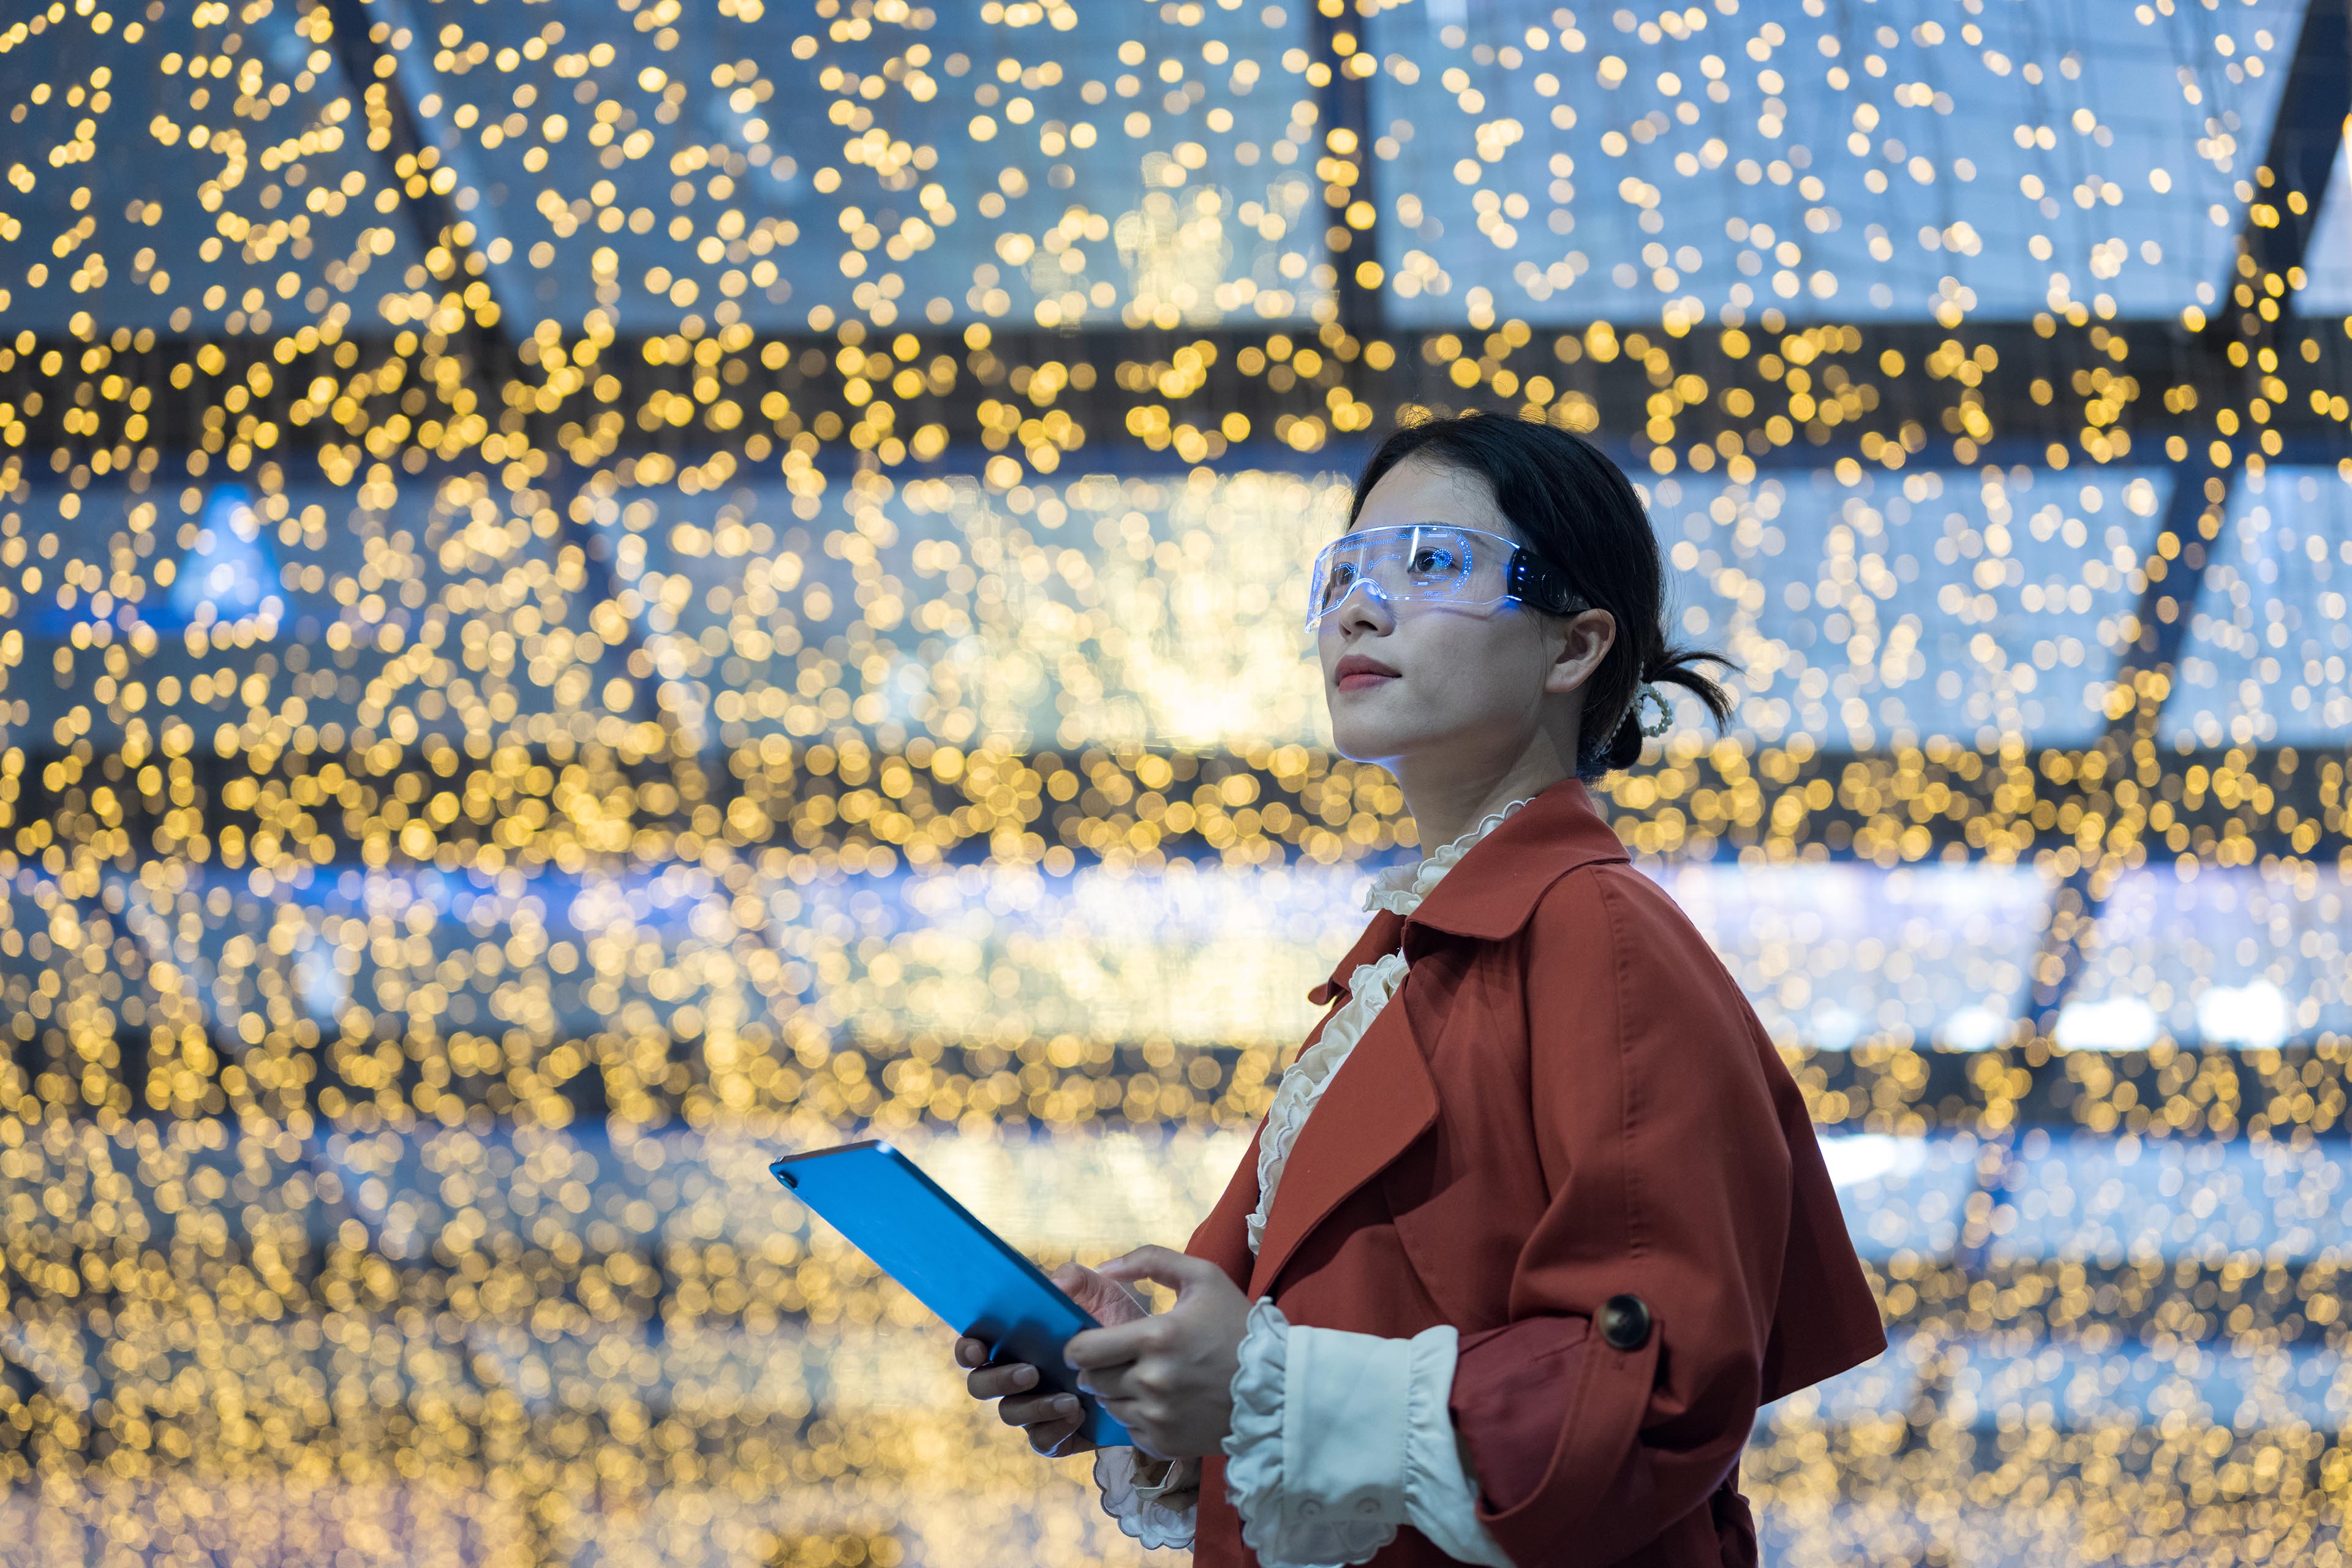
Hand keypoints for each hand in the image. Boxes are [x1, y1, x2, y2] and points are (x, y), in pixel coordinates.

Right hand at [955, 1260, 1147, 1457]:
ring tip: (1067, 1398)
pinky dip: (1055, 1428)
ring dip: (1034, 1406)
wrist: (1155, 1365)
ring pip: (1010, 1414)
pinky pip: (1041, 1440)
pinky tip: (1077, 1413)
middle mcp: (1015, 1376)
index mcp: (1016, 1340)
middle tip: (1030, 1371)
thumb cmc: (1118, 1325)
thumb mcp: (1103, 1294)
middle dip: (998, 1380)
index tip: (978, 1346)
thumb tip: (1053, 1284)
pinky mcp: (1056, 1434)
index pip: (974, 1345)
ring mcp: (1033, 1407)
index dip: (967, 1348)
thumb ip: (1076, 1280)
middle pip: (980, 1384)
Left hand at [1063, 1245, 1250, 1459]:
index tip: (1092, 1342)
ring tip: (1148, 1379)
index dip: (1080, 1345)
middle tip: (1123, 1359)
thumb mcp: (1203, 1276)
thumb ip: (1150, 1260)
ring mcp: (1157, 1418)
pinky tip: (1164, 1403)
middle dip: (1099, 1367)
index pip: (1082, 1350)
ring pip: (1108, 1405)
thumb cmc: (1237, 1325)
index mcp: (1155, 1338)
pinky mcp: (1164, 1444)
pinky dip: (1139, 1417)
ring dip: (1119, 1392)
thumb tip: (1103, 1268)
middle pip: (1090, 1379)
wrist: (1276, 1386)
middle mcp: (1150, 1382)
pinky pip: (1129, 1430)